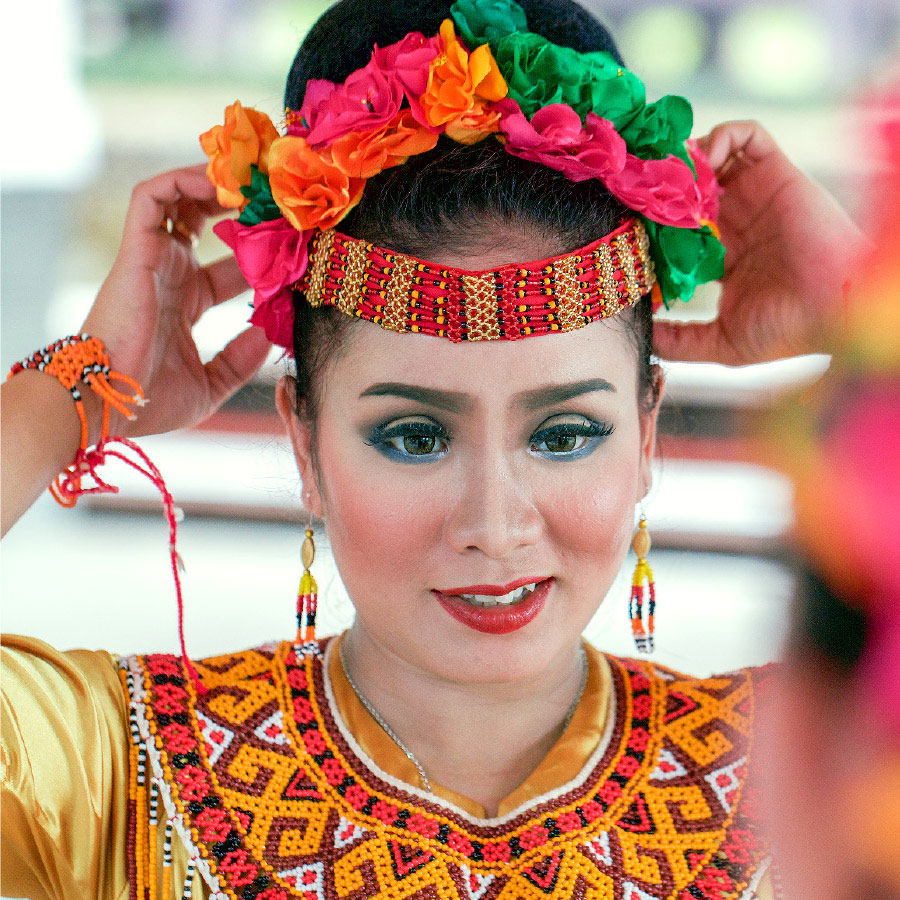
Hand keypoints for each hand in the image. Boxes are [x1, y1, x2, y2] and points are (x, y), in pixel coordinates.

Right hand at [81, 164, 270, 437]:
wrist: (110, 402)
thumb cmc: (151, 400)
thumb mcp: (212, 384)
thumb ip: (242, 359)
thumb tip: (272, 334)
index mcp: (187, 301)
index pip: (231, 266)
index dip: (262, 254)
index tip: (297, 250)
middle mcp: (171, 273)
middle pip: (207, 222)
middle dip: (243, 207)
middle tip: (280, 201)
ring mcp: (154, 258)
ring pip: (181, 198)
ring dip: (218, 183)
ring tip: (257, 181)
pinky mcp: (137, 249)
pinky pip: (154, 196)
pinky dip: (185, 181)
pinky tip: (224, 185)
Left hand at [653, 121, 864, 365]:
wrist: (834, 309)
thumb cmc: (786, 330)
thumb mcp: (722, 343)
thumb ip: (680, 341)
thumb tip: (642, 338)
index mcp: (722, 256)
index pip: (675, 228)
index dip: (652, 225)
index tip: (630, 231)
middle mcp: (736, 221)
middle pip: (687, 189)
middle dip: (662, 187)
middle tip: (641, 193)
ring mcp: (755, 196)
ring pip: (710, 157)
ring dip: (685, 160)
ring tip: (671, 179)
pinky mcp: (776, 173)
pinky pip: (745, 135)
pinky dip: (719, 137)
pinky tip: (703, 164)